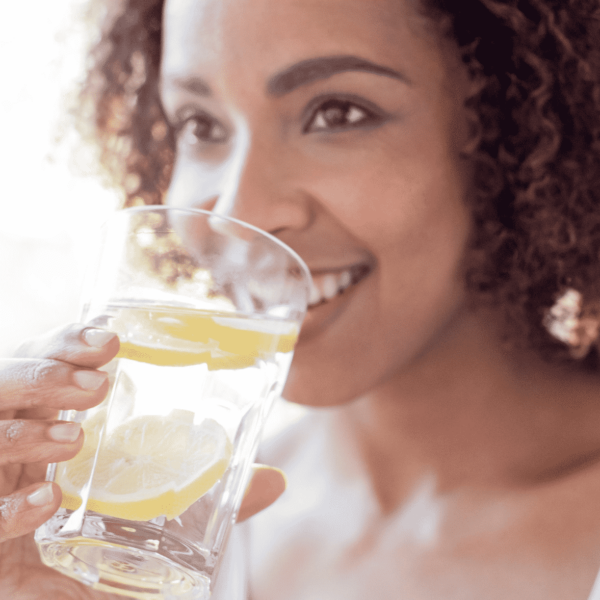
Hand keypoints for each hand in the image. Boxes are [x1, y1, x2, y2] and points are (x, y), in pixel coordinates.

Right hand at [0, 323, 285, 598]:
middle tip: (96, 387)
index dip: (71, 343)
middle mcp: (12, 437)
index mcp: (49, 413)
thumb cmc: (96, 525)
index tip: (111, 339)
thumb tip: (273, 481)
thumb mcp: (147, 498)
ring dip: (24, 435)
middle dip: (44, 377)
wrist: (53, 583)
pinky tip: (46, 500)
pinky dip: (9, 509)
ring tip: (73, 439)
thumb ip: (202, 491)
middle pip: (6, 384)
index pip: (49, 359)